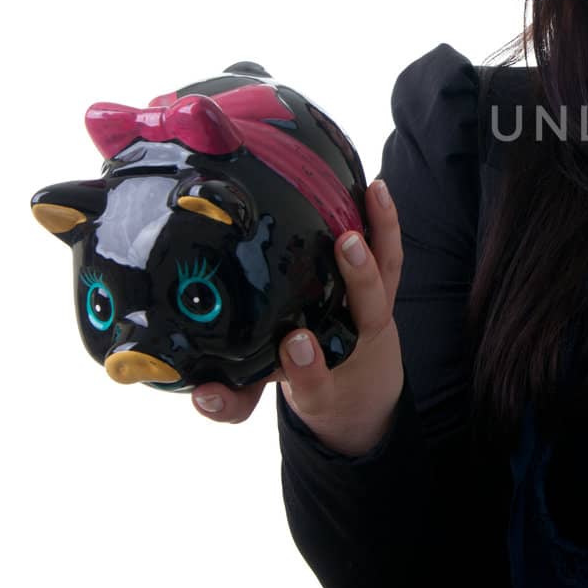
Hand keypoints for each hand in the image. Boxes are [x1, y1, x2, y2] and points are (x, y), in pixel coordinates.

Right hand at [188, 179, 406, 456]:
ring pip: (385, 278)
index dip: (308, 367)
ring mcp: (371, 314)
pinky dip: (386, 223)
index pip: (318, 381)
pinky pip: (389, 257)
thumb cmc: (302, 382)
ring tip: (372, 196)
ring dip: (382, 237)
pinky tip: (375, 187)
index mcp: (323, 382)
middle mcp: (353, 345)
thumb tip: (199, 393)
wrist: (357, 389)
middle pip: (368, 315)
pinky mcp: (380, 290)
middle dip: (360, 280)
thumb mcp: (263, 399)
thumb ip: (229, 399)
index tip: (296, 344)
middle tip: (347, 244)